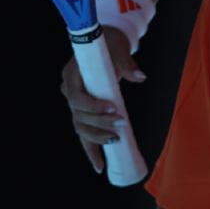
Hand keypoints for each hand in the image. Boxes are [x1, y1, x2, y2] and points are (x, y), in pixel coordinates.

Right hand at [60, 26, 146, 174]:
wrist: (105, 42)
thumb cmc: (110, 44)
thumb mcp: (118, 50)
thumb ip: (127, 64)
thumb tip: (140, 77)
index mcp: (71, 74)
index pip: (76, 97)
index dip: (93, 107)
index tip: (113, 108)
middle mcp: (69, 90)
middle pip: (79, 115)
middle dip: (100, 123)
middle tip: (122, 124)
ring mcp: (74, 102)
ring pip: (81, 126)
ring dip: (97, 137)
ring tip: (116, 141)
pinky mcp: (82, 111)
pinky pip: (84, 133)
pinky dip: (91, 149)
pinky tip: (99, 166)